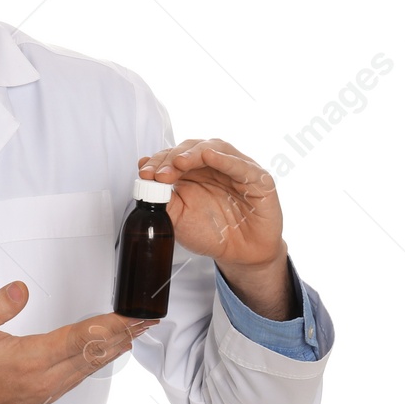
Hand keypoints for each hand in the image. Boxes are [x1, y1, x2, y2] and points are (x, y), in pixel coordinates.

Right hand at [0, 282, 155, 403]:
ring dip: (115, 348)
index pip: (82, 339)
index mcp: (30, 360)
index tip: (134, 315)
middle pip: (95, 354)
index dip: (112, 325)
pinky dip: (98, 361)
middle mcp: (44, 379)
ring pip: (90, 367)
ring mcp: (46, 390)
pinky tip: (105, 353)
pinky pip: (79, 376)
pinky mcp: (43, 395)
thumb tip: (21, 290)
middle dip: (124, 334)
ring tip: (137, 331)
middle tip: (149, 318)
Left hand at [138, 138, 284, 269]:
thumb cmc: (212, 234)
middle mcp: (216, 165)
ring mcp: (238, 169)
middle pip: (192, 148)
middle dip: (172, 158)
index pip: (175, 155)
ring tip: (179, 162)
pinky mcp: (259, 180)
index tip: (145, 173)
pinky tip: (209, 157)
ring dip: (194, 154)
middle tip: (159, 174)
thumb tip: (145, 177)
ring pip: (216, 148)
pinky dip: (225, 159)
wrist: (240, 255)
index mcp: (195, 171)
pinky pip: (241, 165)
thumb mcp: (179, 218)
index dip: (159, 161)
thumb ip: (164, 198)